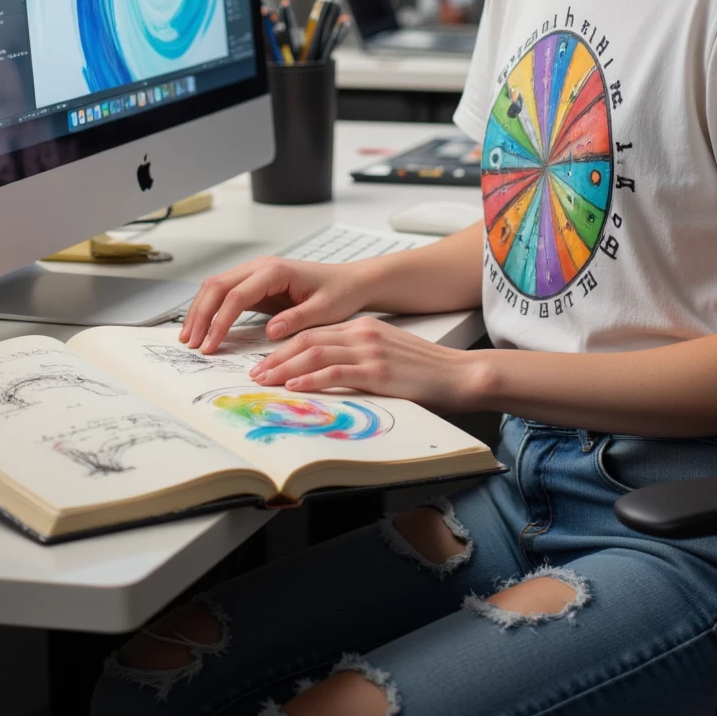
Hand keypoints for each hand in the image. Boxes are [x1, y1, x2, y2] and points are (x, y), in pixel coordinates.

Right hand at [180, 257, 373, 353]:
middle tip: (190, 343)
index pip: (236, 296)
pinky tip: (205, 327)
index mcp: (275, 271)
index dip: (219, 321)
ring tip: (189, 337)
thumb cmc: (339, 293)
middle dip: (200, 315)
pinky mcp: (256, 283)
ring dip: (200, 311)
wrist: (350, 281)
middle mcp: (261, 267)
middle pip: (217, 286)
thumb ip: (297, 319)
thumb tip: (270, 332)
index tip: (210, 345)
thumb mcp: (324, 310)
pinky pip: (226, 293)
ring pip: (216, 287)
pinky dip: (212, 309)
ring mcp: (256, 272)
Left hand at [252, 315, 477, 409]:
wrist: (461, 374)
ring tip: (265, 381)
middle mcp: (363, 334)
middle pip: (308, 340)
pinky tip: (295, 387)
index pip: (314, 334)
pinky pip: (336, 372)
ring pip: (315, 353)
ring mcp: (370, 351)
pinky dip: (311, 379)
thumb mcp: (387, 356)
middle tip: (255, 373)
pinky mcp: (378, 371)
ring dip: (285, 368)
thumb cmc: (426, 372)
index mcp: (363, 328)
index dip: (285, 348)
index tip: (265, 362)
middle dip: (276, 357)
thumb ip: (359, 360)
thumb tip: (327, 376)